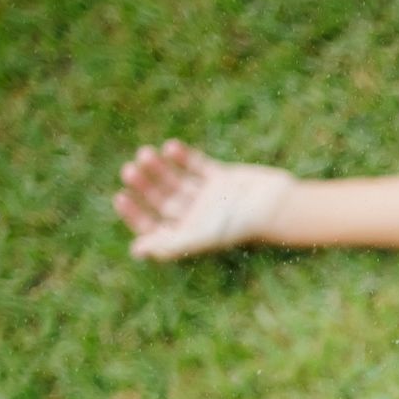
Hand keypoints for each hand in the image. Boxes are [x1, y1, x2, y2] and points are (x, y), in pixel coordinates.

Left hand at [113, 140, 294, 260]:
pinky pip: (196, 164)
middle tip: (130, 170)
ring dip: (159, 167)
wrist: (277, 206)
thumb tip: (137, 251)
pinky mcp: (222, 177)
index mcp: (191, 234)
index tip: (120, 196)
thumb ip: (170, 245)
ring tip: (147, 153)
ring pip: (175, 180)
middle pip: (162, 200)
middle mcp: (198, 216)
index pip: (155, 226)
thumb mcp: (201, 236)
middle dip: (145, 186)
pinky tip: (171, 147)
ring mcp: (210, 196)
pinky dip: (182, 156)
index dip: (134, 213)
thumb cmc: (239, 225)